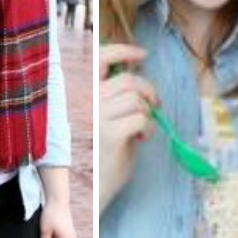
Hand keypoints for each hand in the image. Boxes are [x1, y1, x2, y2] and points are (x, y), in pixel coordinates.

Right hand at [99, 44, 159, 209]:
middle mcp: (86, 103)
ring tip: (143, 128)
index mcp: (83, 95)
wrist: (94, 186)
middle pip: (128, 80)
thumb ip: (114, 96)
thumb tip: (136, 72)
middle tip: (154, 106)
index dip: (122, 51)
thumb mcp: (105, 117)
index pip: (99, 59)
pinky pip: (142, 118)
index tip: (142, 54)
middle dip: (148, 91)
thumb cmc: (103, 152)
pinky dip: (149, 128)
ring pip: (137, 99)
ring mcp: (97, 118)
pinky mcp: (110, 134)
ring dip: (148, 112)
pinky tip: (141, 138)